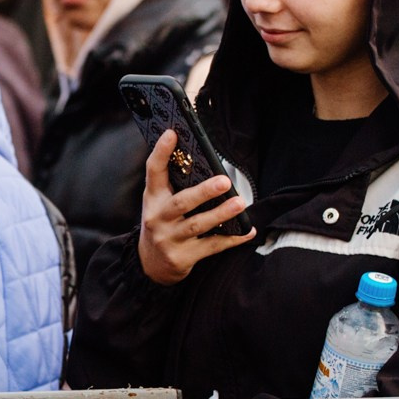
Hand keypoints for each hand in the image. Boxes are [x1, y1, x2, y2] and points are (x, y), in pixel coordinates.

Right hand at [136, 130, 253, 284]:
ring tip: (240, 203)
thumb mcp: (159, 203)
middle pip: (181, 202)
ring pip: (198, 225)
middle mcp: (158, 218)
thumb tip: (206, 163)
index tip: (172, 133)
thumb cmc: (163, 224)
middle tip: (224, 180)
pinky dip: (231, 239)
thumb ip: (174, 185)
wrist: (151, 265)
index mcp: (153, 199)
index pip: (153, 171)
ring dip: (221, 213)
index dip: (161, 152)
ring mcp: (169, 239)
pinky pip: (211, 247)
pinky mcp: (182, 258)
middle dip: (203, 191)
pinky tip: (247, 231)